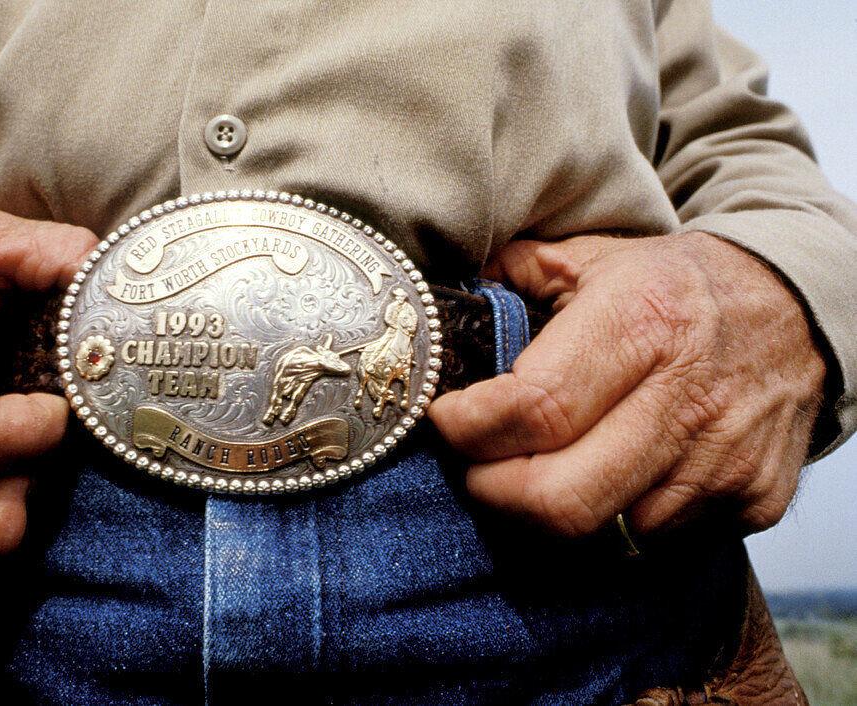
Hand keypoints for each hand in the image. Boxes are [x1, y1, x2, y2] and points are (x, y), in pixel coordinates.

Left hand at [429, 232, 825, 538]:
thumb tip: (446, 304)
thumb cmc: (679, 285)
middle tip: (475, 467)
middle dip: (494, 491)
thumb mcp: (597, 256)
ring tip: (538, 469)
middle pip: (559, 496)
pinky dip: (617, 519)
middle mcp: (685, 396)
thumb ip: (516, 273)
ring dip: (551, 510)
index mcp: (640, 321)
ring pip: (603, 530)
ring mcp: (724, 458)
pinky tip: (609, 476)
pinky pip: (656, 539)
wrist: (801, 310)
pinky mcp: (754, 499)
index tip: (446, 419)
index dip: (470, 427)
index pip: (534, 407)